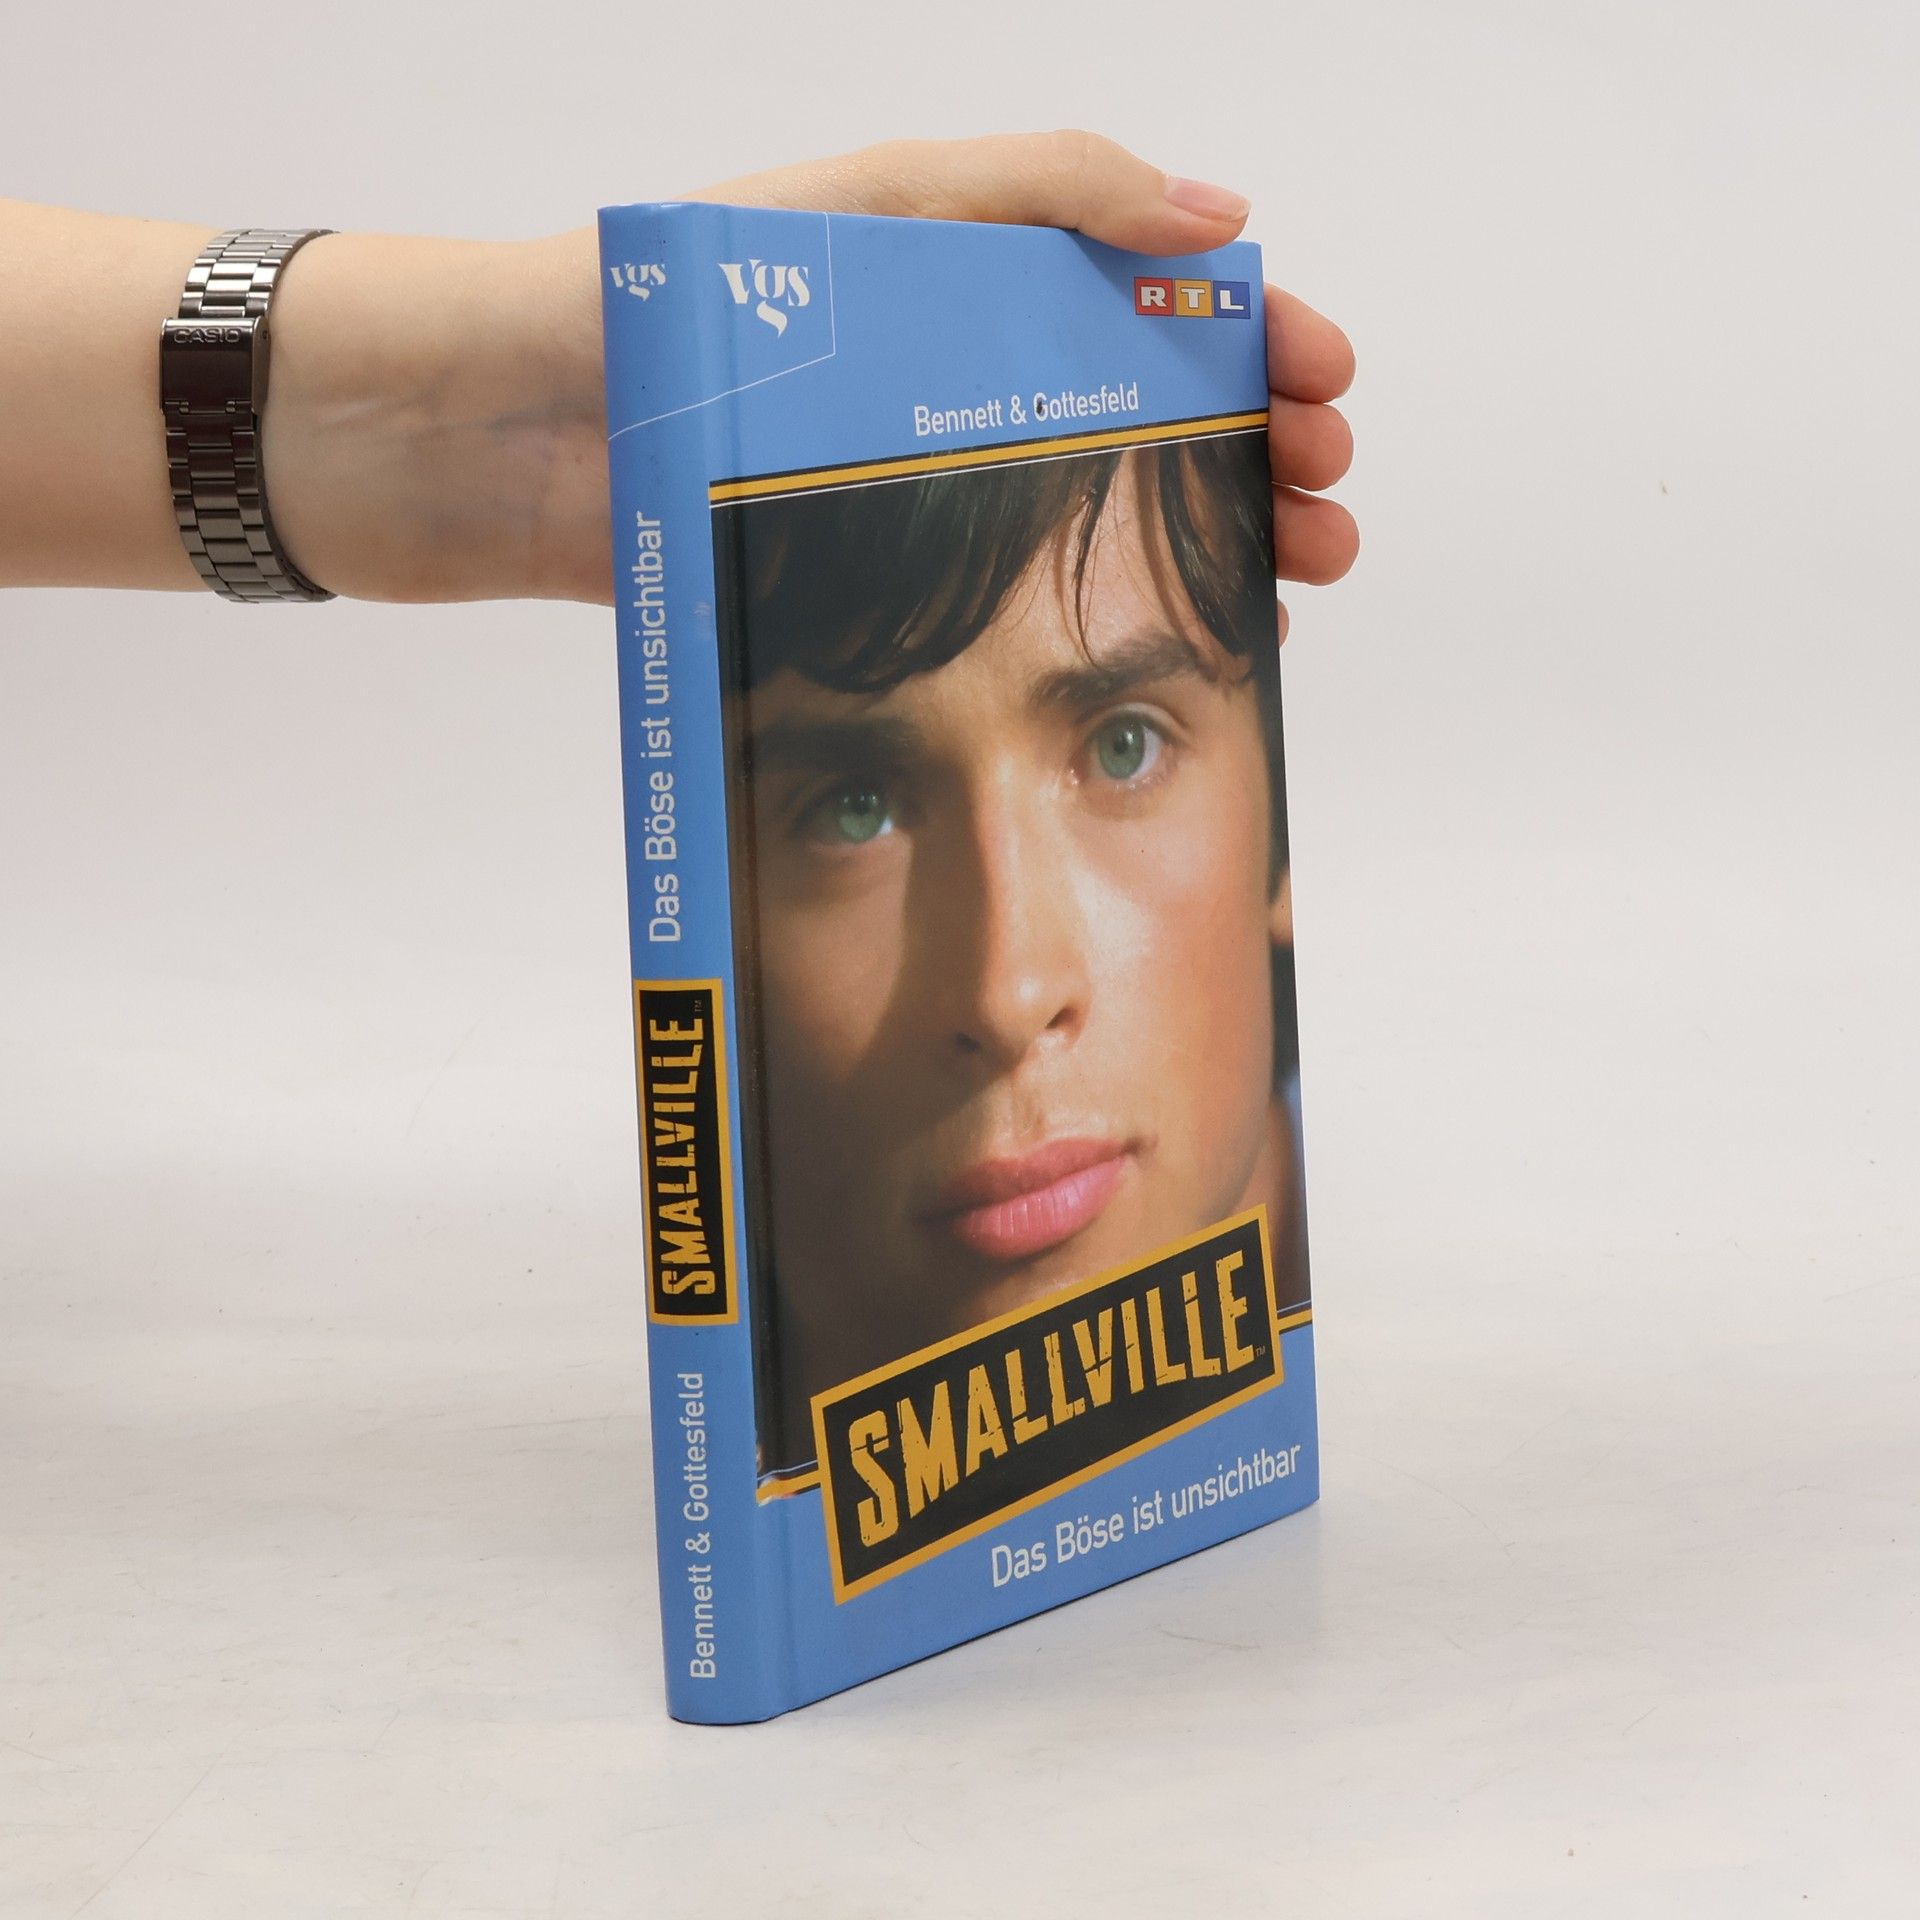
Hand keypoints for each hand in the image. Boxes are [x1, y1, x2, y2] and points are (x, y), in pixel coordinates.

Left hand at [265, 132, 1354, 608]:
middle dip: (1257, 454)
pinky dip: (1101, 626)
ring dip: (1207, 543)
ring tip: (1290, 580)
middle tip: (1326, 510)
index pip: (1149, 300)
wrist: (508, 438)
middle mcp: (955, 387)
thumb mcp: (873, 206)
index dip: (1252, 339)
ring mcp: (918, 495)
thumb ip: (1044, 189)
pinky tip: (1175, 643)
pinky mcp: (869, 589)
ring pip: (1096, 519)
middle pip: (1147, 417)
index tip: (1324, 389)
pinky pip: (1012, 608)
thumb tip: (1218, 216)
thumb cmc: (672, 304)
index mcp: (967, 282)